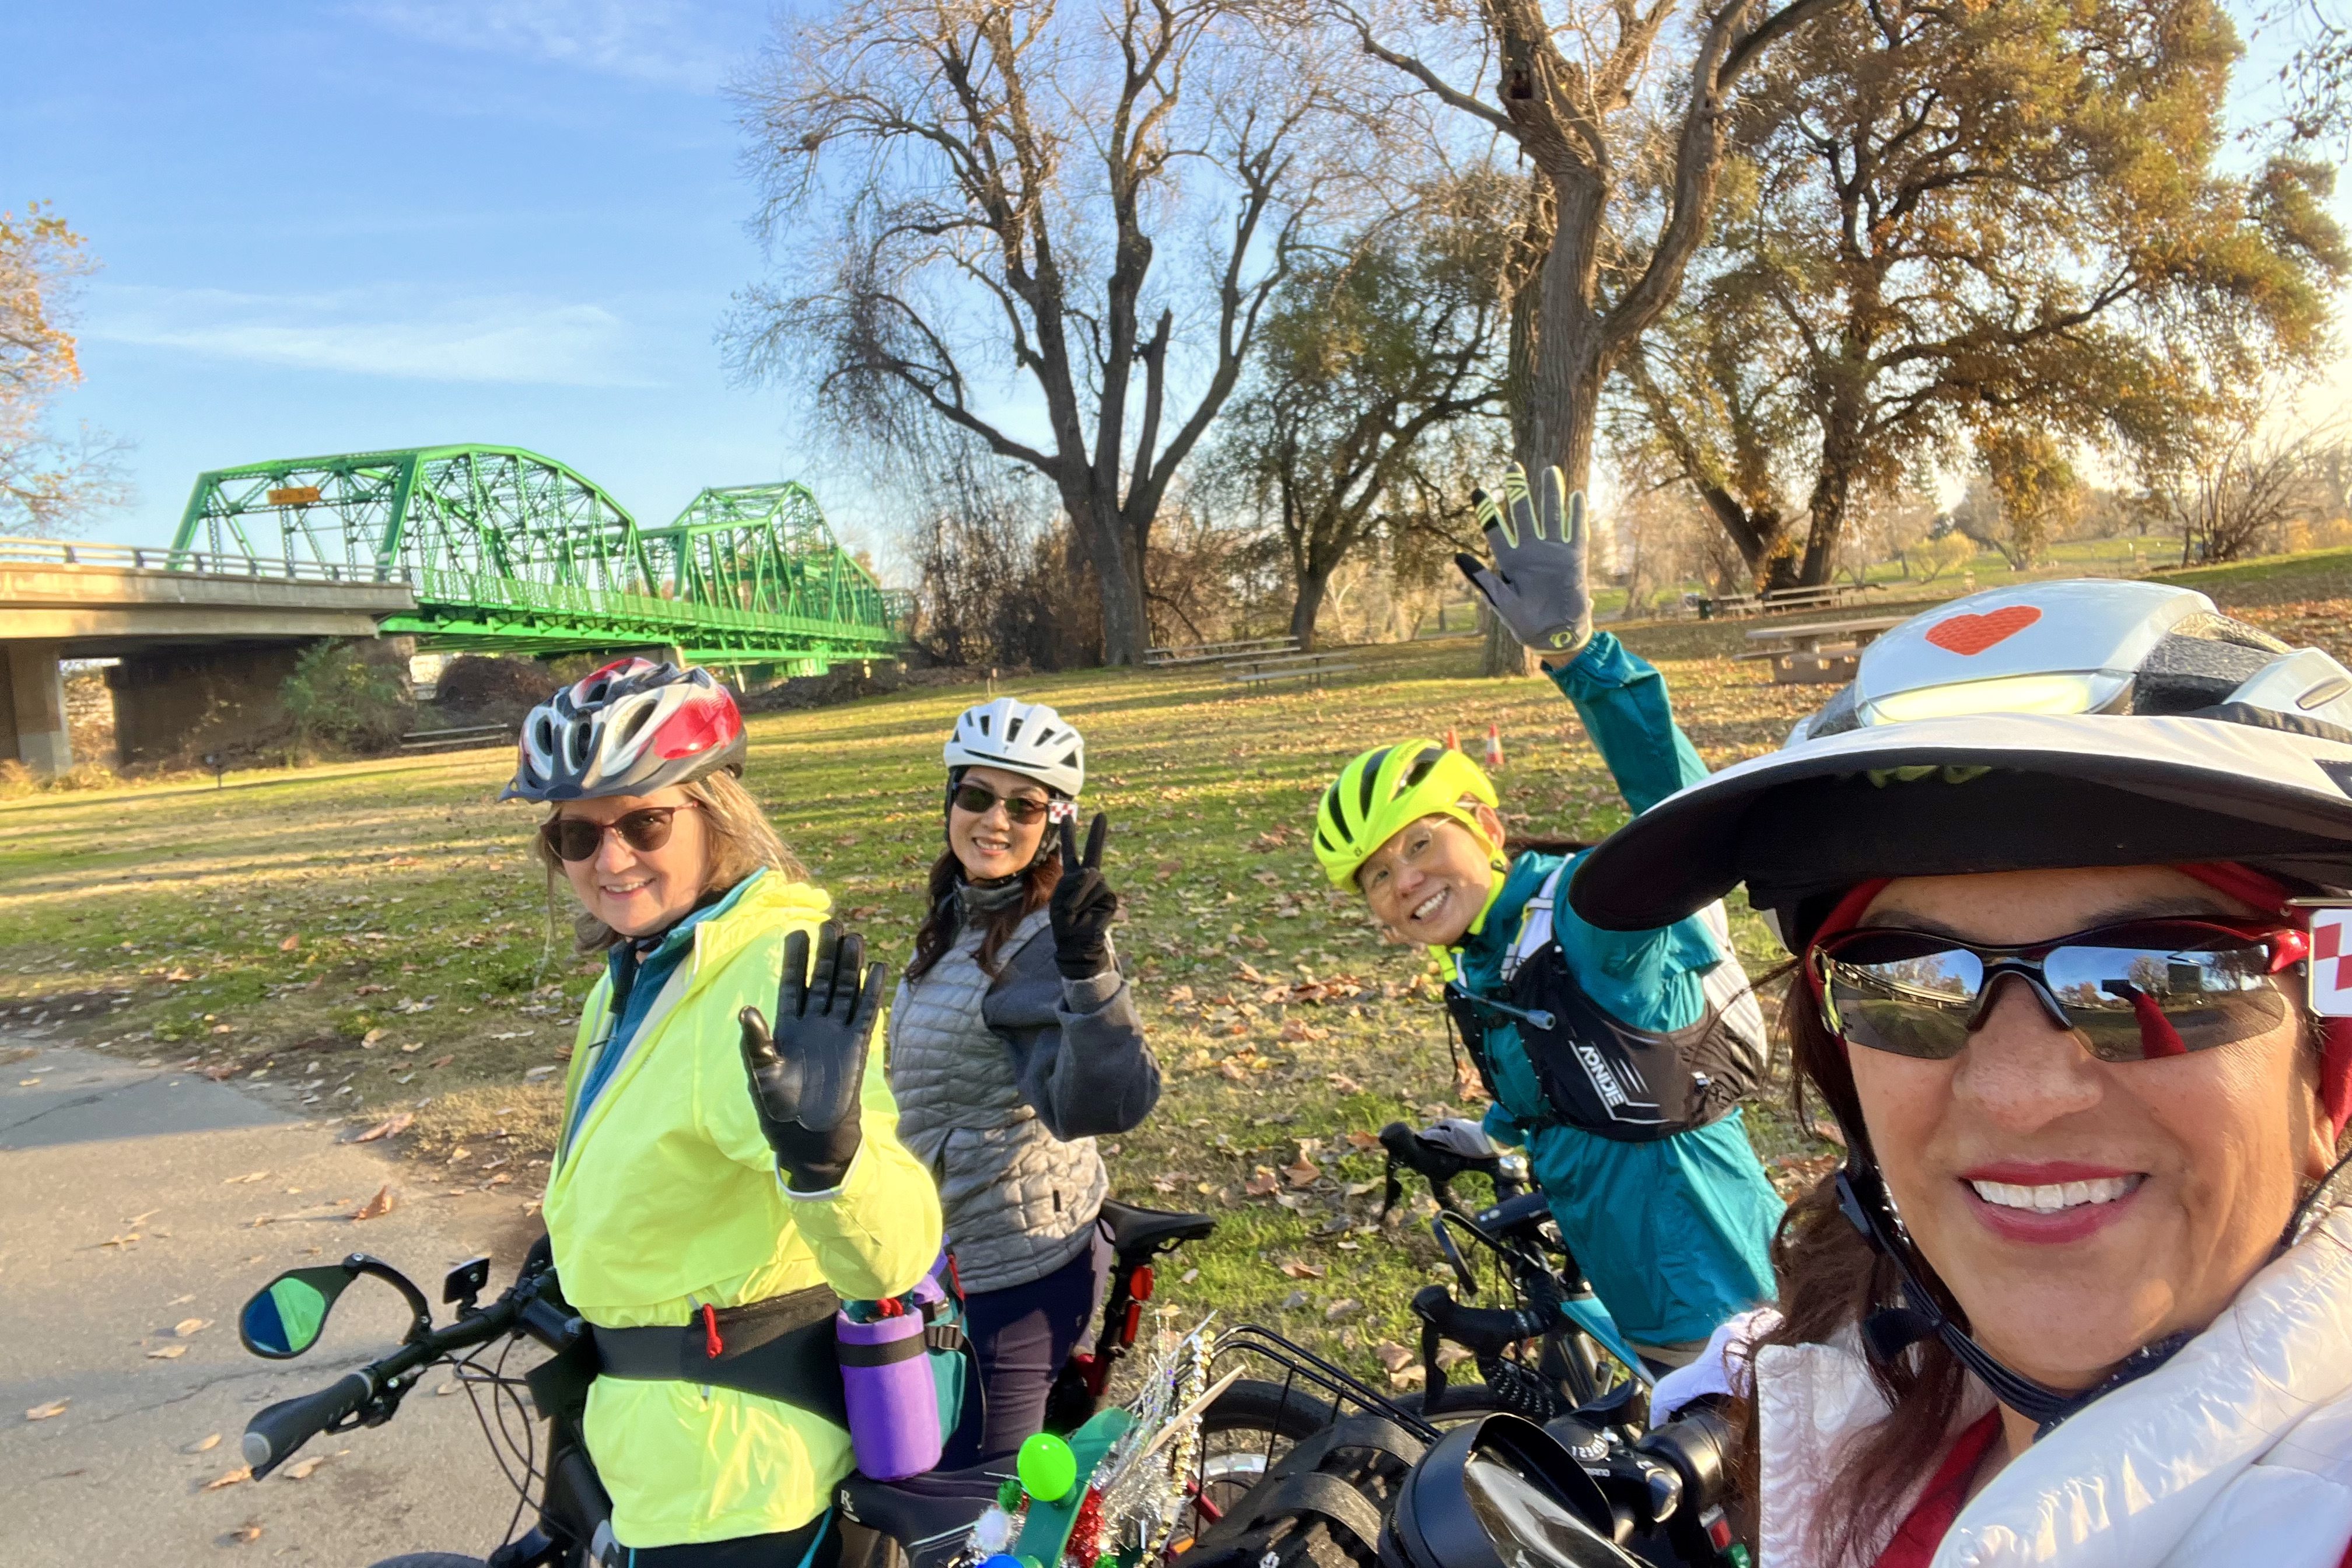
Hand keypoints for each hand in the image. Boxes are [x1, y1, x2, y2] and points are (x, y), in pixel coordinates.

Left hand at [738, 922, 889, 1191]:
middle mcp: (811, 1024)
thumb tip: (744, 1010)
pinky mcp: (856, 1046)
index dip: (794, 960)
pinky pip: (864, 1013)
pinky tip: (877, 968)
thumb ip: (755, 1043)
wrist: (810, 1140)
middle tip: (832, 922)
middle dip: (825, 953)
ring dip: (849, 965)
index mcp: (785, 1027)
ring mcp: (835, 1033)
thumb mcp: (761, 1076)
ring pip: (844, 990)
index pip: (791, 985)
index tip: (797, 931)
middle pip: (820, 980)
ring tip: (854, 937)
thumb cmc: (779, 1111)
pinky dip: (870, 992)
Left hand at [1049, 813, 1117, 980]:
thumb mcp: (1058, 898)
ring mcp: (1100, 887)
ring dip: (1077, 893)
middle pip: (1093, 852)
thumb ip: (1073, 881)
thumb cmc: (1063, 921)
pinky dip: (1085, 899)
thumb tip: (1093, 872)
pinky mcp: (1109, 898)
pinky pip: (1098, 890)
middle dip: (1097, 834)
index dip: (1069, 835)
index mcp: (1072, 877)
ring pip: (1091, 877)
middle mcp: (1087, 879)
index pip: (1070, 852)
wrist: (1074, 941)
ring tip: (1072, 909)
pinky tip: (1082, 912)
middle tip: (1102, 815)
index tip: (1067, 816)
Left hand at [1455, 462, 1593, 659]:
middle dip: (1519, 491)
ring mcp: (1553, 553)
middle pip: (1524, 514)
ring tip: (1549, 471)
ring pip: (1551, 516)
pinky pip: (1575, 531)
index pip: (1496, 530)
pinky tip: (1575, 495)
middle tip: (1513, 467)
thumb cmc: (1524, 623)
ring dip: (1549, 494)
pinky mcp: (1573, 559)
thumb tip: (1456, 555)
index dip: (1487, 511)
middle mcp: (1531, 551)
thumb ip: (1481, 579)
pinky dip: (1576, 514)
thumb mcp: (1499, 601)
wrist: (1554, 636)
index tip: (1476, 490)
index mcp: (1510, 561)